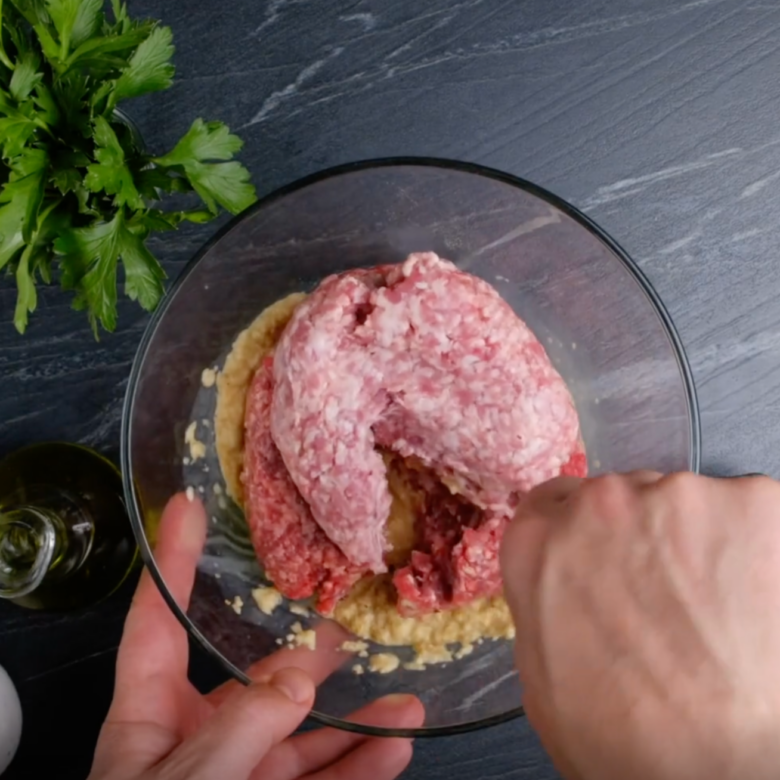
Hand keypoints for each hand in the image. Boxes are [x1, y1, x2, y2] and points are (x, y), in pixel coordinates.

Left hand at [89, 493, 423, 779]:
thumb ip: (240, 723)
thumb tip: (299, 673)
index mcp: (149, 723)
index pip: (156, 624)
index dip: (169, 562)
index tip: (185, 508)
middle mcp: (196, 746)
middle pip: (254, 683)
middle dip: (300, 656)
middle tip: (338, 627)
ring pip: (302, 740)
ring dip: (353, 720)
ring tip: (402, 697)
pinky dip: (361, 768)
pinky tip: (395, 748)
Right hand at [500, 472, 779, 779]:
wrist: (725, 769)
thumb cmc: (627, 739)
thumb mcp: (541, 676)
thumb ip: (543, 604)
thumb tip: (565, 586)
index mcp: (538, 543)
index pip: (550, 502)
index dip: (576, 531)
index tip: (600, 553)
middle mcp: (602, 503)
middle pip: (619, 499)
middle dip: (635, 537)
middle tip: (662, 598)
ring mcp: (680, 496)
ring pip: (683, 504)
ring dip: (693, 541)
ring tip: (715, 610)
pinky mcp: (755, 504)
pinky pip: (746, 513)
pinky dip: (753, 546)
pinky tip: (755, 601)